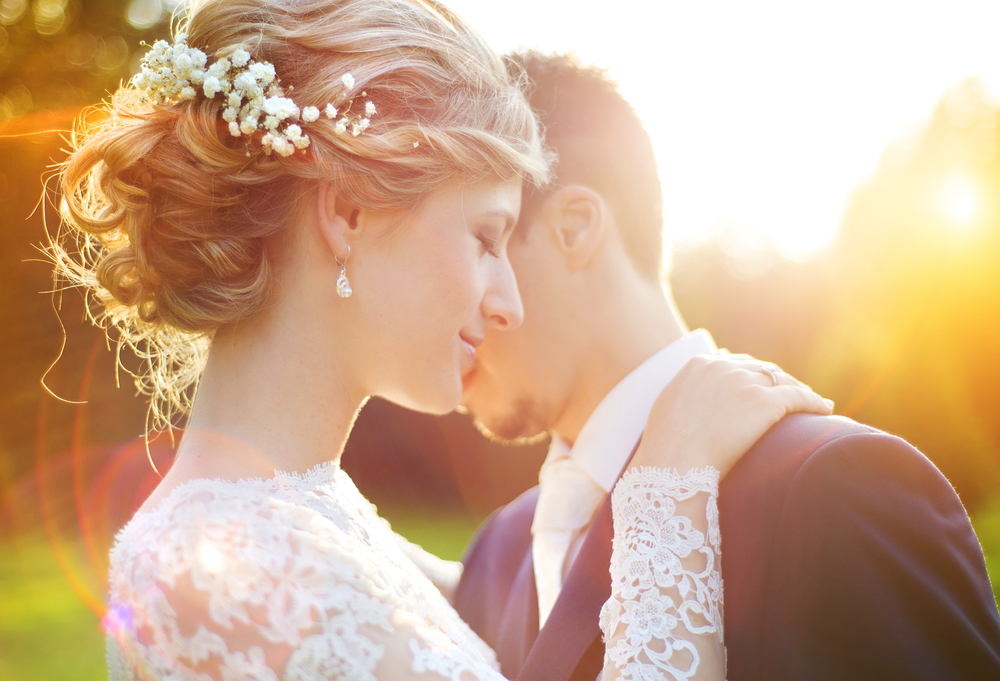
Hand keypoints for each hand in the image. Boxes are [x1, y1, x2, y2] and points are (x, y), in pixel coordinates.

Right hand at [628, 354, 833, 477]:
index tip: (764, 387)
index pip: (736, 363)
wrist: (672, 464)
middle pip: (761, 369)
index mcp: (699, 364)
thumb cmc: (666, 446)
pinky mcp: (765, 402)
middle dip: (778, 381)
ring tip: (812, 404)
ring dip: (799, 391)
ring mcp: (744, 383)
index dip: (753, 376)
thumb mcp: (670, 406)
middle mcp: (723, 367)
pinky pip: (799, 397)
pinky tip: (825, 410)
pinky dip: (814, 402)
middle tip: (792, 396)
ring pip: (783, 381)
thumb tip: (698, 396)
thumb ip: (687, 392)